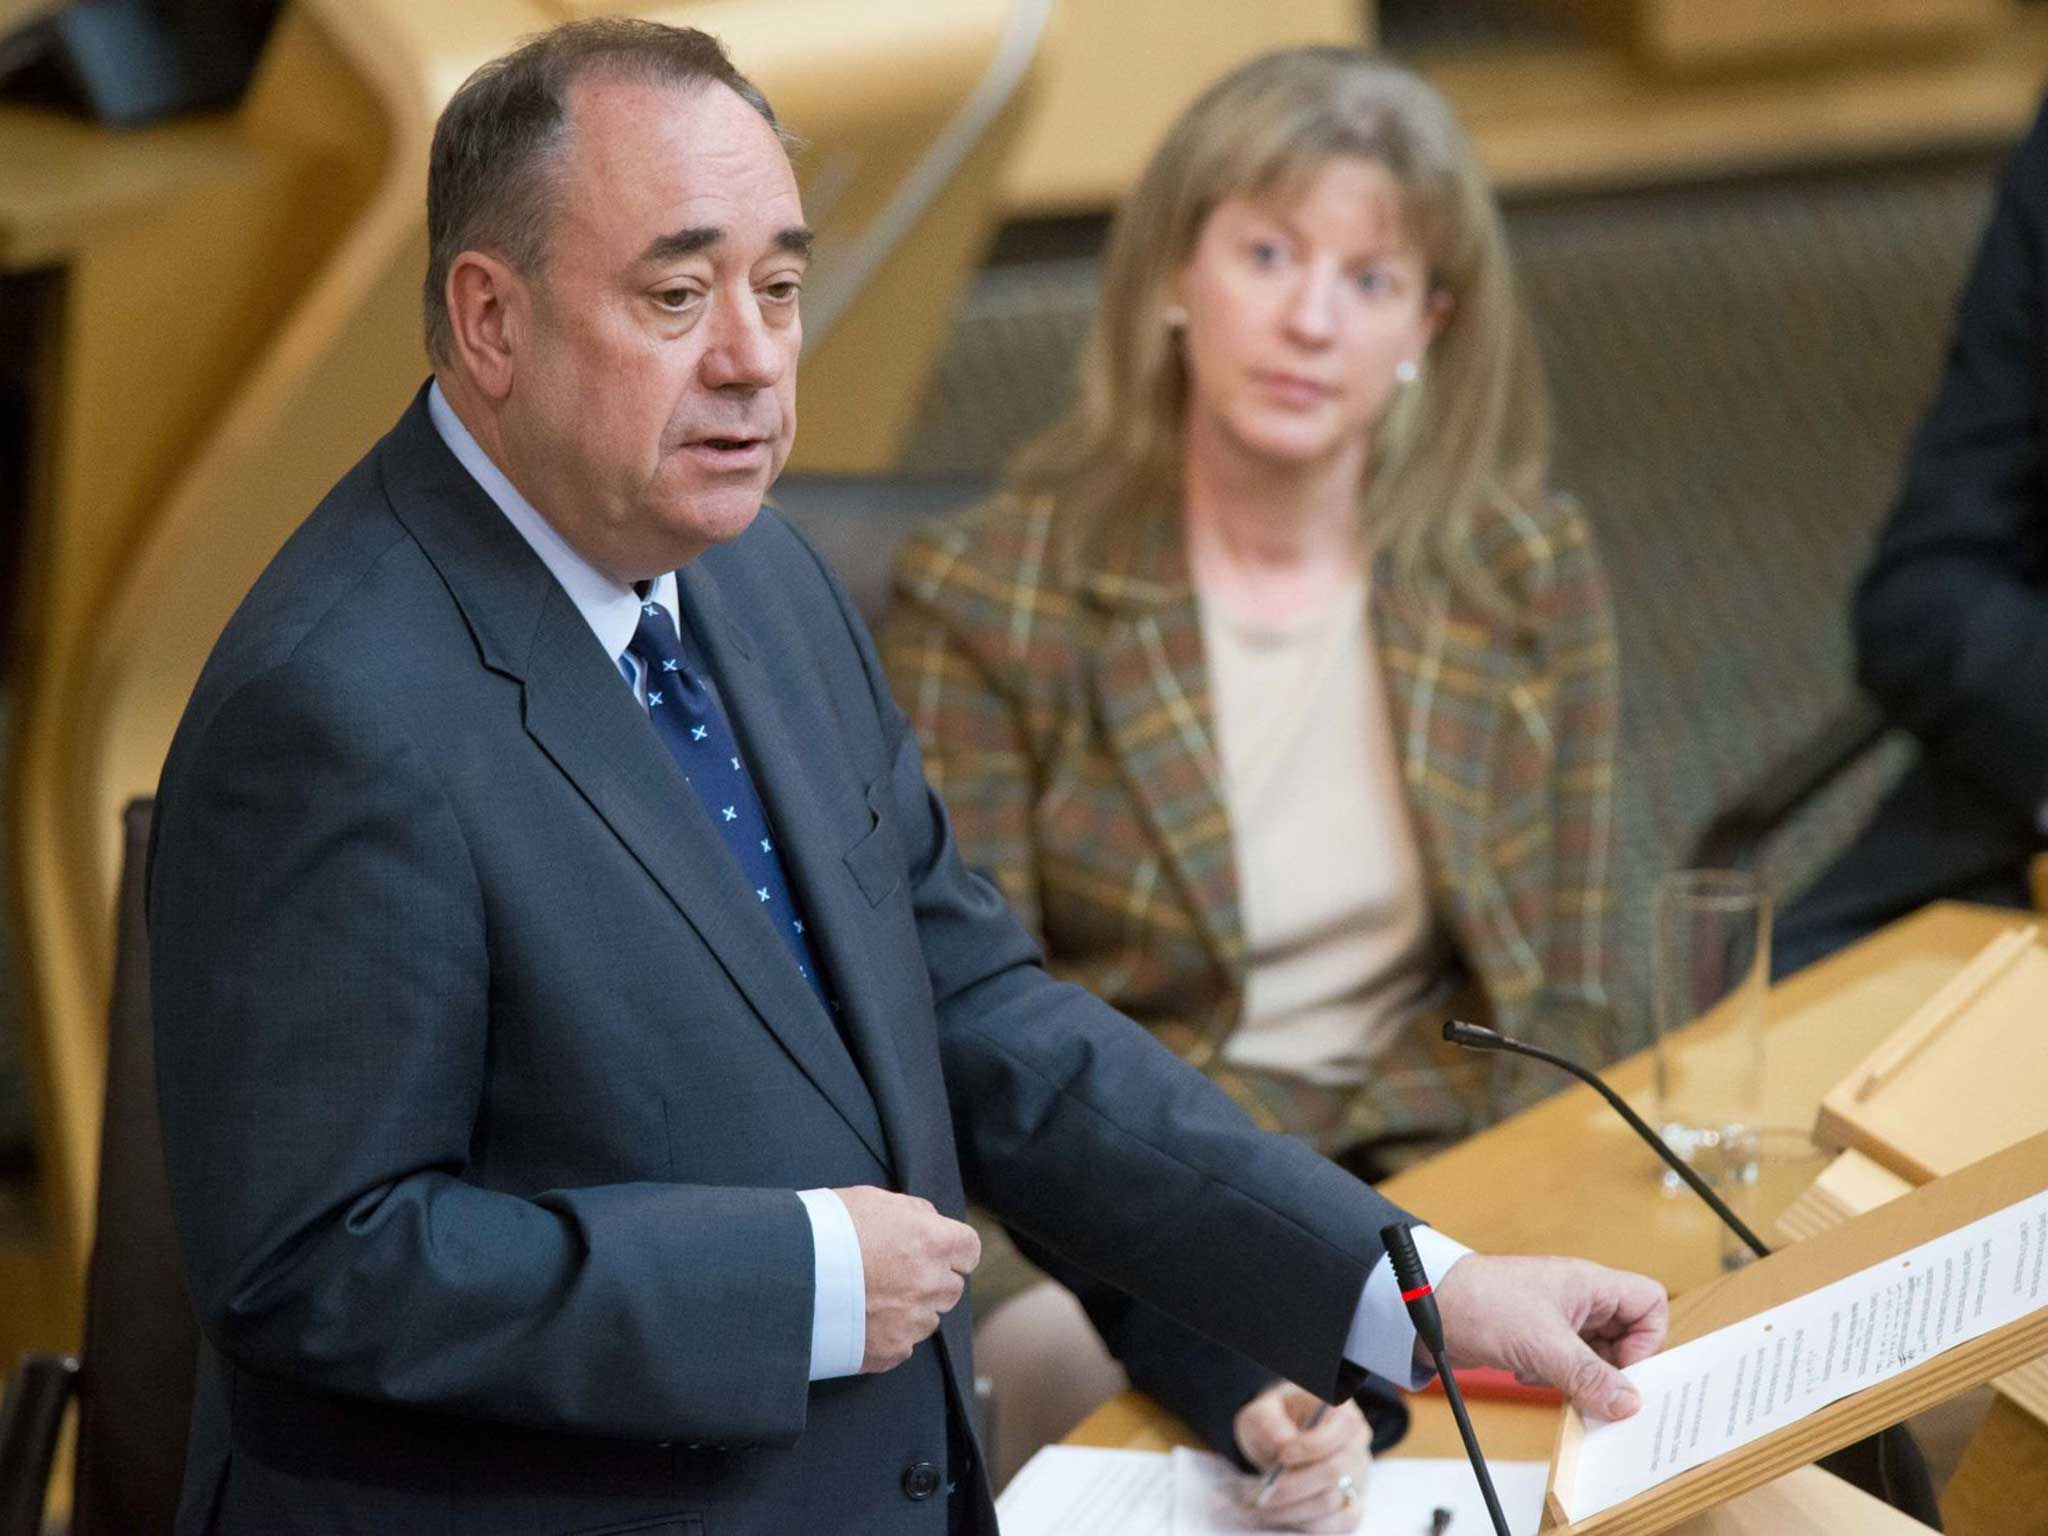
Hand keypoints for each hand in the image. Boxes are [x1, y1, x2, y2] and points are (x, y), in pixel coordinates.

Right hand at [835, 1185, 980, 1372]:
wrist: (788, 1273)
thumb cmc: (828, 1228)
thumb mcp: (874, 1200)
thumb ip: (913, 1213)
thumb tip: (930, 1223)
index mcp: (932, 1242)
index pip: (970, 1250)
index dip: (954, 1250)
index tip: (938, 1252)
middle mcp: (930, 1284)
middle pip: (952, 1288)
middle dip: (932, 1281)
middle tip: (896, 1274)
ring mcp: (912, 1322)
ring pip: (928, 1319)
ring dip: (910, 1310)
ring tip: (871, 1297)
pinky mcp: (890, 1351)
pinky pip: (903, 1345)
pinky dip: (888, 1335)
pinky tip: (860, 1319)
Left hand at [1232, 1383, 1370, 1531]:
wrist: (1278, 1441)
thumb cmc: (1274, 1421)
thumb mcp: (1262, 1412)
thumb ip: (1270, 1423)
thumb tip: (1284, 1444)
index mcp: (1341, 1409)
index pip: (1342, 1426)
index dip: (1313, 1445)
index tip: (1282, 1456)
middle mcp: (1357, 1442)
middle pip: (1336, 1471)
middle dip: (1296, 1486)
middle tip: (1264, 1494)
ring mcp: (1359, 1475)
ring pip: (1335, 1502)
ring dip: (1296, 1510)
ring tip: (1264, 1508)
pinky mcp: (1353, 1502)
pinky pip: (1342, 1523)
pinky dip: (1310, 1525)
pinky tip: (1283, 1517)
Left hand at [1431, 1254, 1666, 1420]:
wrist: (1425, 1307)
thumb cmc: (1481, 1303)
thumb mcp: (1542, 1344)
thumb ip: (1588, 1375)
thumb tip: (1628, 1403)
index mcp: (1589, 1284)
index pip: (1649, 1302)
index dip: (1649, 1339)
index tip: (1626, 1370)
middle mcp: (1578, 1299)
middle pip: (1626, 1336)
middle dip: (1614, 1369)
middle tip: (1599, 1393)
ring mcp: (1557, 1319)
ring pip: (1596, 1355)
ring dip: (1583, 1378)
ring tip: (1559, 1384)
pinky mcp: (1536, 1339)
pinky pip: (1567, 1365)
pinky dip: (1557, 1378)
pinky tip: (1531, 1376)